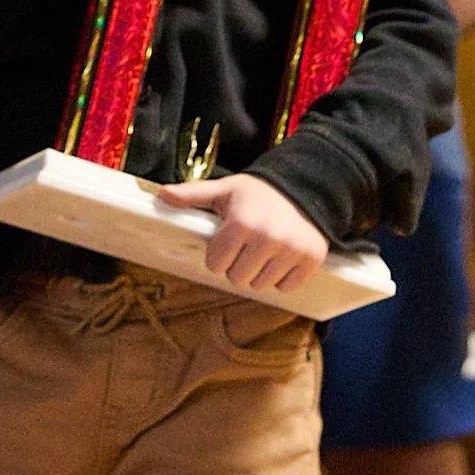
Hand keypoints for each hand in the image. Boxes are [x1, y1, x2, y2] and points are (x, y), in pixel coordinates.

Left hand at [156, 172, 328, 292]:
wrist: (305, 187)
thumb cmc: (258, 194)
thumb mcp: (225, 190)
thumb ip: (193, 195)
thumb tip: (162, 195)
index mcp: (241, 223)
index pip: (216, 264)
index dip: (218, 255)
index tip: (228, 242)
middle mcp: (268, 238)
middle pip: (237, 278)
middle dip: (238, 265)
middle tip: (247, 247)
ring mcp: (292, 250)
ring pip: (261, 285)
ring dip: (259, 273)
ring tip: (264, 251)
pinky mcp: (311, 258)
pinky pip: (286, 287)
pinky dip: (282, 277)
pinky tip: (282, 257)